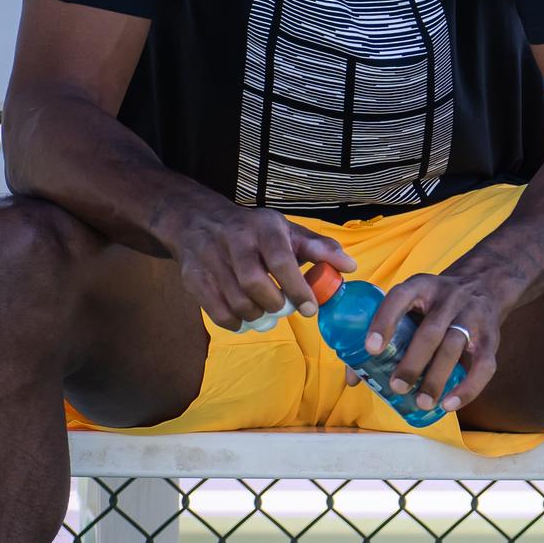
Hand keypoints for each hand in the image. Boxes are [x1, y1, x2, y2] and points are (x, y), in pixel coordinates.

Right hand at [159, 198, 357, 330]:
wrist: (198, 220)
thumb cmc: (254, 231)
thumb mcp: (287, 231)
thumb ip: (319, 248)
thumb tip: (350, 266)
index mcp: (263, 228)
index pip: (281, 261)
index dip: (297, 289)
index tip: (310, 309)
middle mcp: (234, 240)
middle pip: (254, 284)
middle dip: (275, 305)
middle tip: (285, 310)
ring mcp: (209, 258)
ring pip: (236, 300)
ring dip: (257, 316)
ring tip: (267, 314)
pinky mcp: (193, 276)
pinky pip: (216, 311)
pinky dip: (235, 322)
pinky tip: (246, 319)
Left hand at [352, 266, 514, 413]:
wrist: (485, 283)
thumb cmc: (435, 304)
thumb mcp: (412, 304)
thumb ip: (385, 334)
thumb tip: (354, 378)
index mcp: (421, 287)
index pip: (400, 298)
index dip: (384, 322)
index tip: (371, 349)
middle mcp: (448, 298)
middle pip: (430, 331)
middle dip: (413, 362)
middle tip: (396, 387)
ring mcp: (472, 316)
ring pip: (454, 347)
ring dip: (437, 378)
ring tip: (422, 402)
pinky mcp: (491, 337)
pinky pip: (483, 365)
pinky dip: (468, 388)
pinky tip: (450, 404)